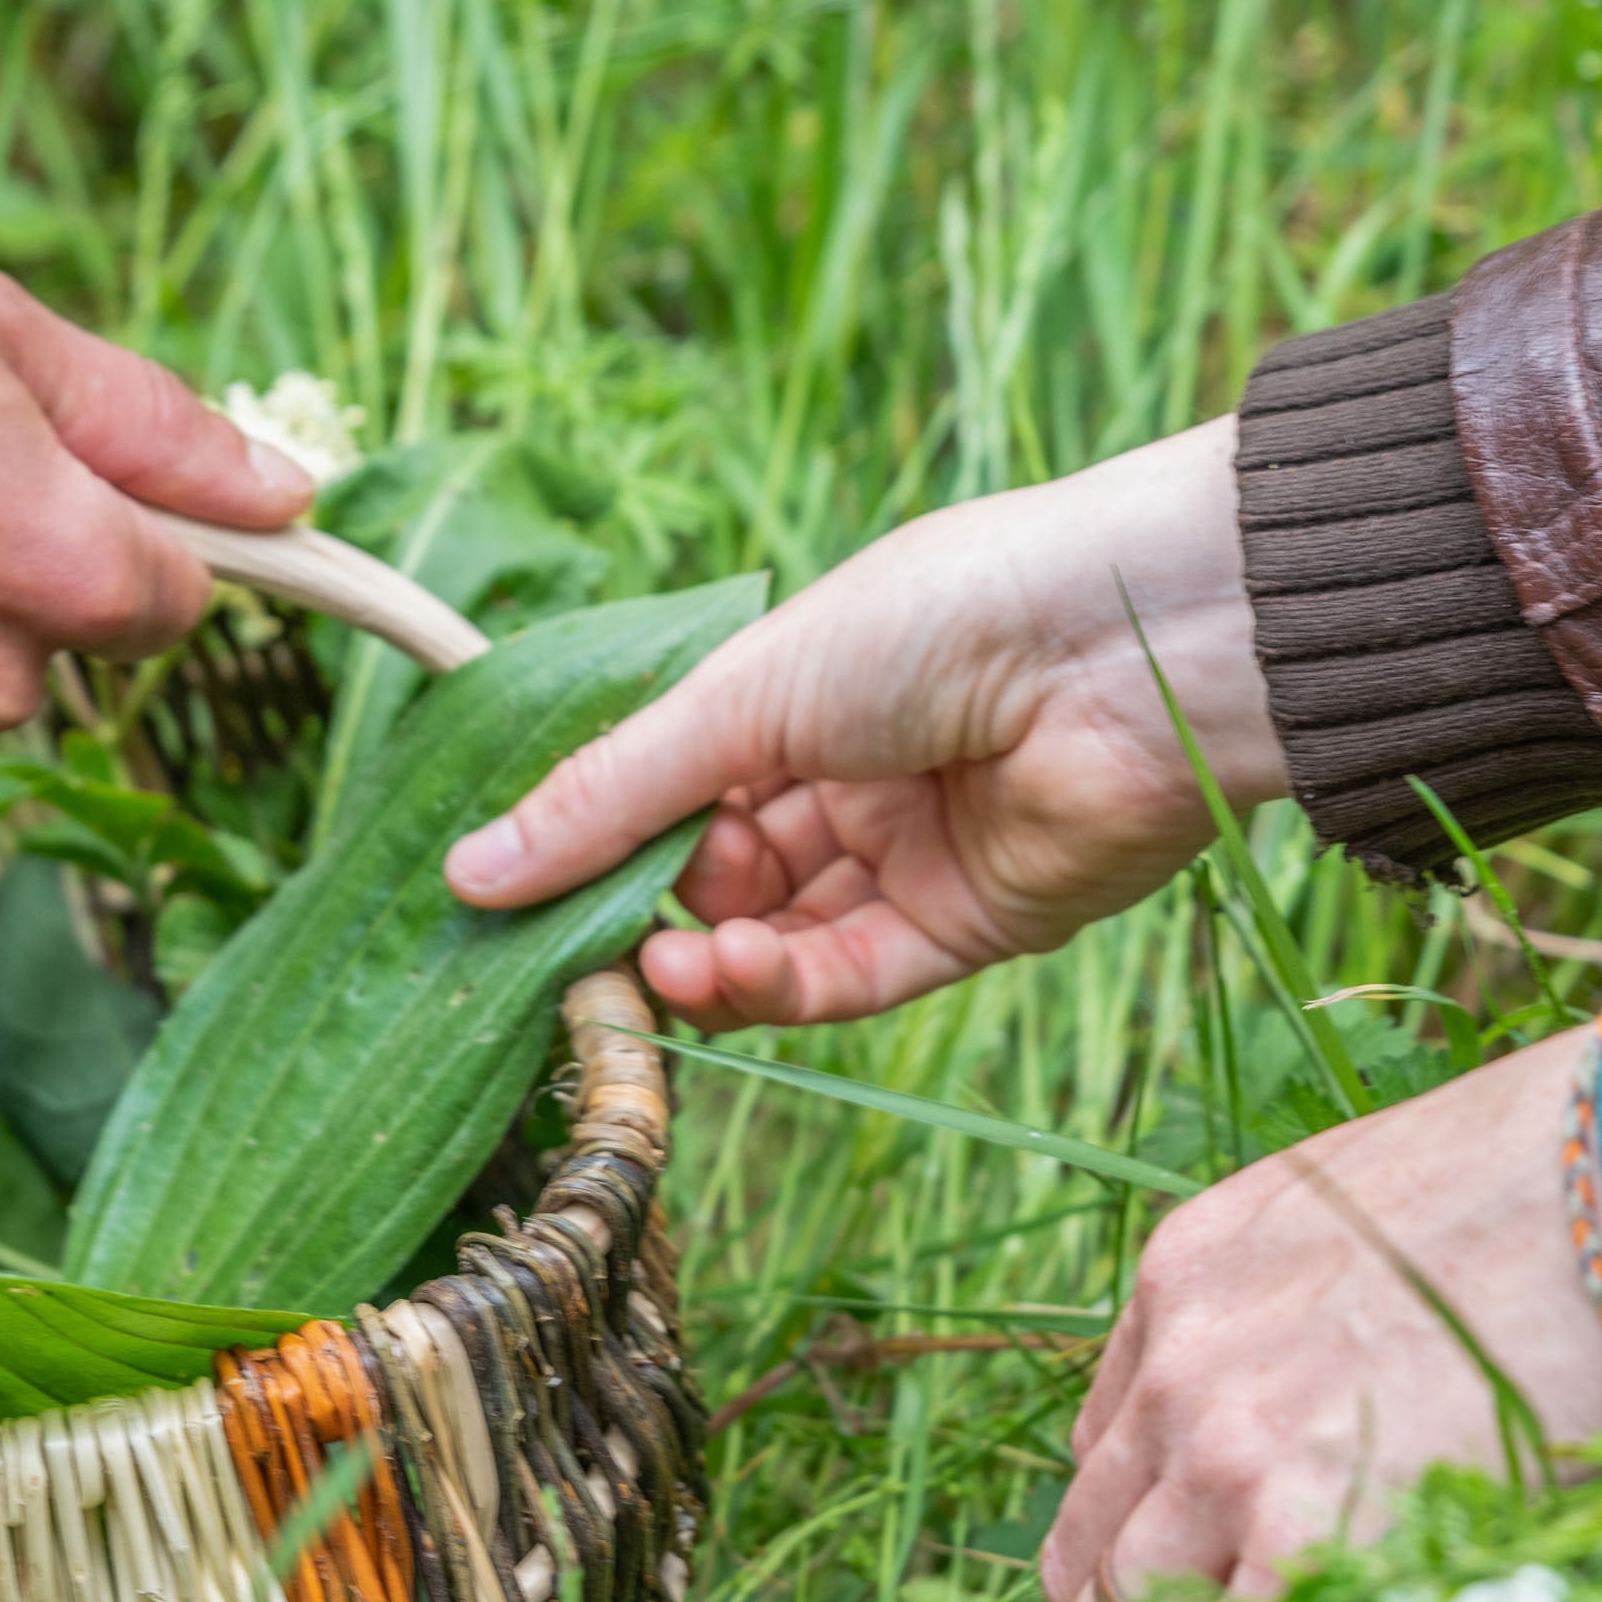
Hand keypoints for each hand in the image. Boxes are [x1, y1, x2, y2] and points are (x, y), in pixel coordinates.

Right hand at [444, 420, 1272, 1027]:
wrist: (1132, 642)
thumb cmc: (941, 613)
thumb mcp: (744, 693)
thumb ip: (612, 794)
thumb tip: (470, 873)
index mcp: (798, 698)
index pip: (671, 795)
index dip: (599, 848)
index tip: (513, 896)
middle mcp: (850, 781)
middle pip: (716, 880)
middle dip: (645, 918)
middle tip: (582, 948)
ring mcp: (909, 857)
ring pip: (777, 943)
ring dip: (707, 965)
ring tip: (656, 969)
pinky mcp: (971, 926)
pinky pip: (851, 977)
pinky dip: (776, 988)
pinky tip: (718, 974)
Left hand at [1044, 1029, 1601, 1601]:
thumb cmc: (1533, 1194)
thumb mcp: (1349, 1208)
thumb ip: (1287, 1300)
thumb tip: (1315, 1386)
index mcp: (1180, 1285)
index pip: (1108, 1445)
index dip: (1150, 1514)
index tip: (1195, 1557)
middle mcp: (1176, 1373)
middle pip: (1094, 1537)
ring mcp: (1226, 1457)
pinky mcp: (1301, 1530)